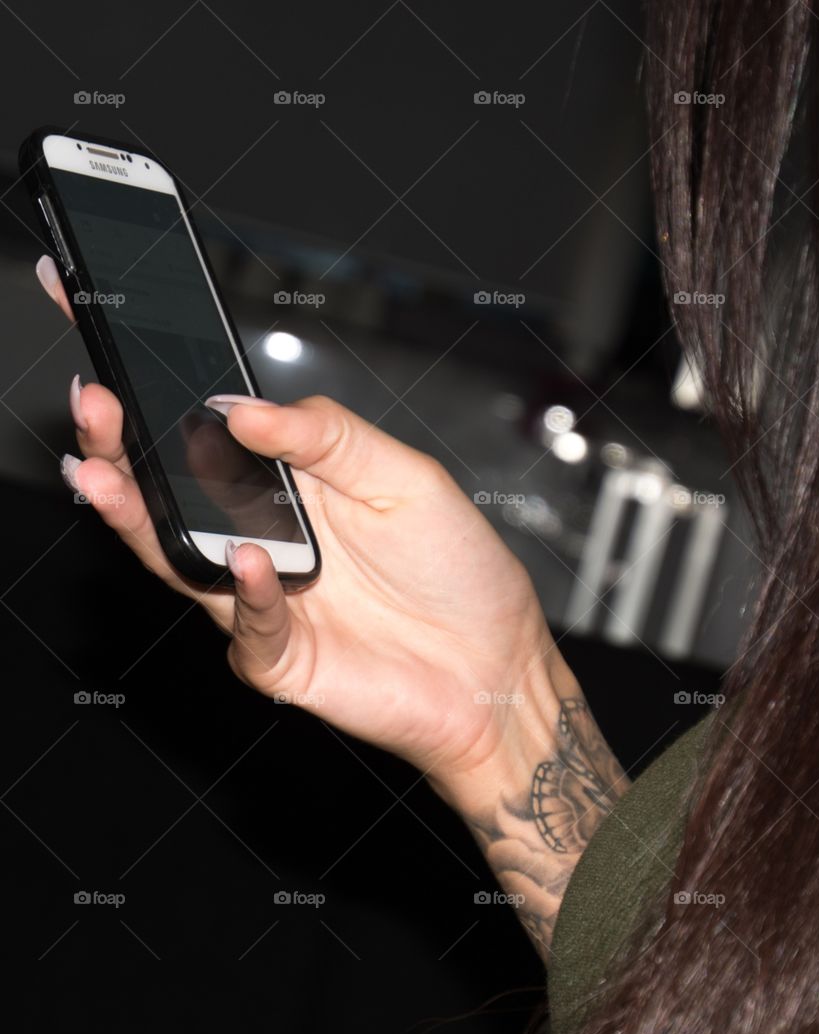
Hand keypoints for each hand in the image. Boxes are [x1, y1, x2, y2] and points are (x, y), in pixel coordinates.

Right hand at [39, 257, 572, 804]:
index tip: (118, 357)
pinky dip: (250, 592)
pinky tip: (251, 561)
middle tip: (96, 403)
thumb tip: (242, 409)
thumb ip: (327, 437)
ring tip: (111, 474)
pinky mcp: (276, 657)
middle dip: (121, 448)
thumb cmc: (457, 571)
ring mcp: (260, 600)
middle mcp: (260, 539)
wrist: (497, 667)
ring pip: (178, 558)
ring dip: (140, 516)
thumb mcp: (404, 476)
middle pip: (168, 495)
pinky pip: (247, 624)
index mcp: (286, 487)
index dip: (156, 402)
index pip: (205, 438)